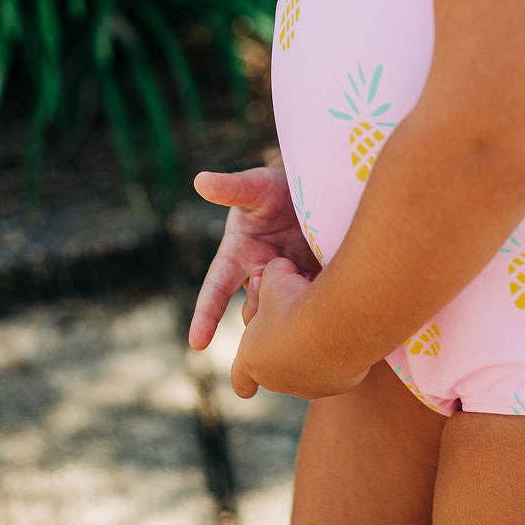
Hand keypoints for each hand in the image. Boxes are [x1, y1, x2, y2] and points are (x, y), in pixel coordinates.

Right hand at [187, 164, 322, 350]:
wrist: (316, 185)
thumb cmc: (277, 184)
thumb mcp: (255, 186)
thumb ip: (231, 188)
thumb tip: (200, 180)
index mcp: (237, 256)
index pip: (216, 290)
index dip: (206, 315)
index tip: (197, 344)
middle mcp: (258, 275)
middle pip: (254, 308)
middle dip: (261, 301)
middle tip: (271, 274)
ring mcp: (286, 282)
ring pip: (281, 313)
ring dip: (288, 303)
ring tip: (301, 274)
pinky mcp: (312, 284)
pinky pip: (311, 305)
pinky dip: (316, 301)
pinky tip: (326, 287)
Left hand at [230, 257, 370, 399]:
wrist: (333, 321)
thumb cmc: (294, 300)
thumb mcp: (275, 277)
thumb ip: (270, 278)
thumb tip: (276, 274)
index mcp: (252, 359)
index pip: (241, 378)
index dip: (245, 377)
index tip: (249, 388)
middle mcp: (277, 381)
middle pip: (276, 367)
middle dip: (284, 344)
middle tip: (298, 315)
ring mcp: (309, 386)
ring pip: (308, 368)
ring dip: (311, 348)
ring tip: (324, 318)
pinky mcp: (340, 385)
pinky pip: (337, 366)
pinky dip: (338, 351)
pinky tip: (345, 329)